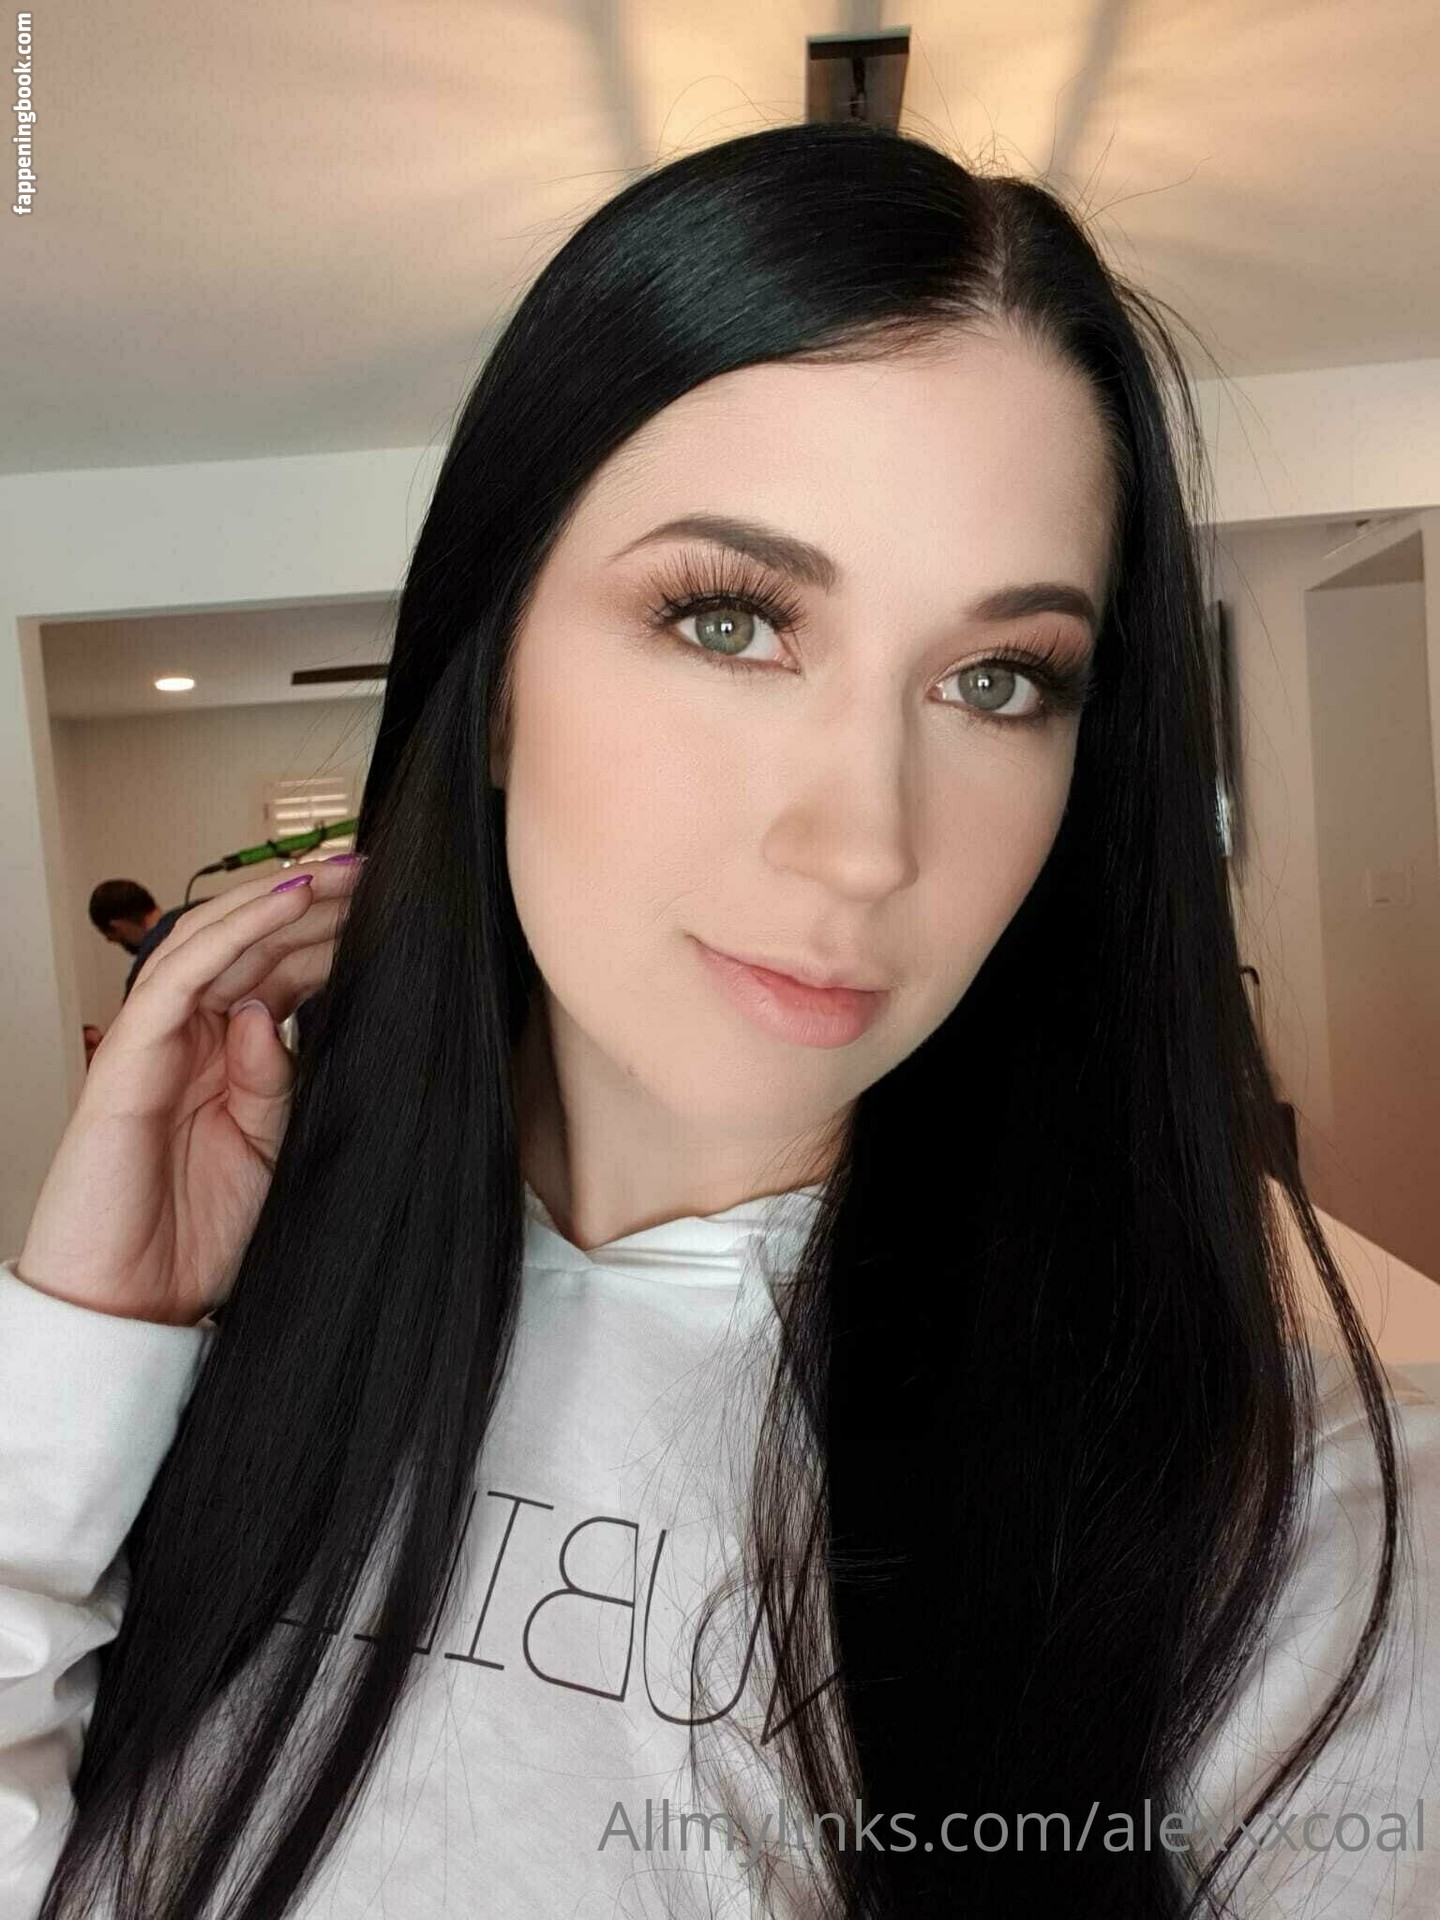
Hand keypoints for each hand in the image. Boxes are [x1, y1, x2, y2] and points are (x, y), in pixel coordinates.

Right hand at [16, 858, 363, 1325]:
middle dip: (315, 904)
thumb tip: (271, 1016)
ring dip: (279, 899)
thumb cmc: (197, 1236)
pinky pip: (181, 974)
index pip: (280, 974)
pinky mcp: (130, 1053)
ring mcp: (157, 1040)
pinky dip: (235, 932)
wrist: (136, 1302)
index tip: (393, 909)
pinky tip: (287, 903)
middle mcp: (191, 1037)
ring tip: (340, 870)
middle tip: (377, 870)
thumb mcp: (270, 1152)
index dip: (331, 936)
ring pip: (216, 940)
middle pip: (253, 946)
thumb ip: (278, 1084)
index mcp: (227, 1057)